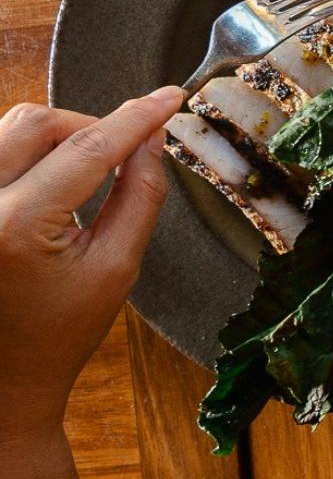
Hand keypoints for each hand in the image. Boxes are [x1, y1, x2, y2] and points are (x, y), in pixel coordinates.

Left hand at [0, 88, 182, 443]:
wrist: (0, 381)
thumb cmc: (57, 335)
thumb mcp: (116, 267)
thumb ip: (139, 196)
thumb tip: (151, 140)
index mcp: (16, 226)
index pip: (88, 149)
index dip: (136, 117)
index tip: (170, 97)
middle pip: (37, 122)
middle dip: (91, 125)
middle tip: (125, 149)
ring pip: (10, 128)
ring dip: (58, 136)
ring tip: (87, 171)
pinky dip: (29, 151)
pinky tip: (52, 180)